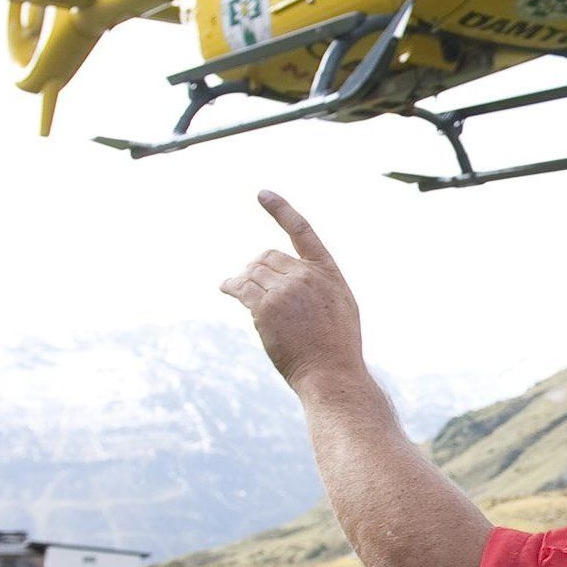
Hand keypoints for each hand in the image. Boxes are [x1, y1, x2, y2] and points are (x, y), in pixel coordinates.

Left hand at [221, 190, 366, 398]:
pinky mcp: (267, 306)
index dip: (281, 210)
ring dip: (242, 279)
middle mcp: (306, 275)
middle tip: (247, 281)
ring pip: (252, 272)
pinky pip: (241, 288)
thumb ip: (318, 284)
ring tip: (235, 288)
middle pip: (267, 257)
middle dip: (255, 267)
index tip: (263, 194)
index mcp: (327, 272)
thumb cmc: (336, 346)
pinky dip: (231, 286)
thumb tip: (285, 275)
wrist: (331, 372)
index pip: (302, 231)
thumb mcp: (340, 305)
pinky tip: (226, 287)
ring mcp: (286, 289)